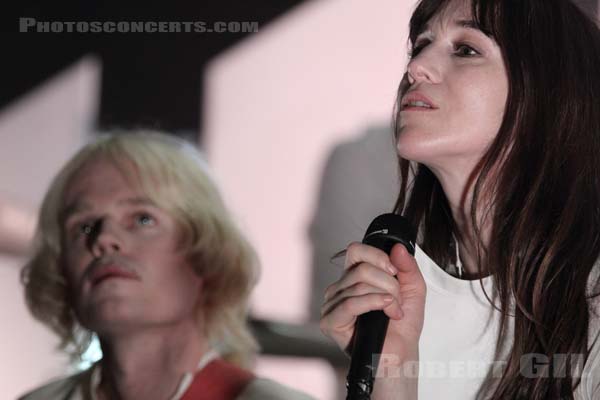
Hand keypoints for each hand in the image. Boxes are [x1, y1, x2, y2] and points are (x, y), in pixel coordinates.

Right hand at [320, 242, 425, 361]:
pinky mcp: (330, 322)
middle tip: (397, 300)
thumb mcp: (413, 289)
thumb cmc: (402, 327)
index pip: (355, 251)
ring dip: (386, 297)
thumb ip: (407, 267)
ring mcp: (332, 305)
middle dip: (388, 283)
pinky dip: (373, 304)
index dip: (377, 256)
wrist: (401, 356)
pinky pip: (350, 303)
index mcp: (353, 278)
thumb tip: (397, 248)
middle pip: (361, 268)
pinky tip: (386, 311)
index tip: (394, 271)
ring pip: (358, 285)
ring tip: (393, 312)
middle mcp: (339, 288)